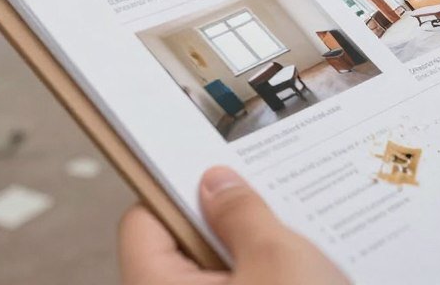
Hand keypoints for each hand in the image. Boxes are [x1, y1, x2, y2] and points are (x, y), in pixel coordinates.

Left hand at [119, 166, 348, 284]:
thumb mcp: (278, 257)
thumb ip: (241, 210)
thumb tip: (215, 181)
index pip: (142, 222)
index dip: (175, 189)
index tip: (208, 167)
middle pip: (177, 249)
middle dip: (222, 223)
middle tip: (263, 205)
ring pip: (210, 279)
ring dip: (247, 256)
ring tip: (290, 247)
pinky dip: (260, 283)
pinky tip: (297, 278)